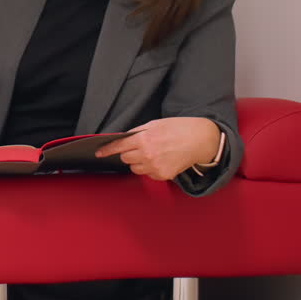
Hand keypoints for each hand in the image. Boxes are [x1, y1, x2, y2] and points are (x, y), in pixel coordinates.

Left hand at [96, 117, 219, 180]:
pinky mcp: (163, 175)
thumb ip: (138, 132)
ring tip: (153, 153)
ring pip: (135, 168)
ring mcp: (155, 167)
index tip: (98, 153)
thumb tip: (123, 139)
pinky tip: (161, 160)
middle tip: (140, 147)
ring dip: (138, 162)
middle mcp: (148, 154)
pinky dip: (150, 169)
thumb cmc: (179, 128)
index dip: (107, 150)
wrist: (202, 140)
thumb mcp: (155, 124)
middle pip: (126, 159)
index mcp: (144, 138)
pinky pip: (148, 175)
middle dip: (128, 153)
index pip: (119, 146)